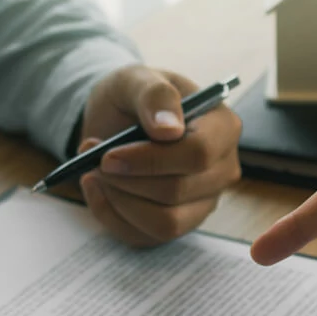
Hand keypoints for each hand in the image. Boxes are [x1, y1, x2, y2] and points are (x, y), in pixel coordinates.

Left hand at [78, 65, 241, 245]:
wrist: (117, 118)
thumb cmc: (134, 96)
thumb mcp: (136, 79)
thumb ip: (154, 96)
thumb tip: (169, 129)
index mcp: (222, 128)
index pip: (198, 155)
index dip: (150, 160)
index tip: (109, 155)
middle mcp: (221, 170)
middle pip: (177, 192)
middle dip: (126, 180)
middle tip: (94, 159)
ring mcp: (202, 201)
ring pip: (165, 224)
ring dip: (119, 200)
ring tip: (94, 172)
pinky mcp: (178, 224)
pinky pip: (145, 236)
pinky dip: (112, 215)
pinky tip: (98, 188)